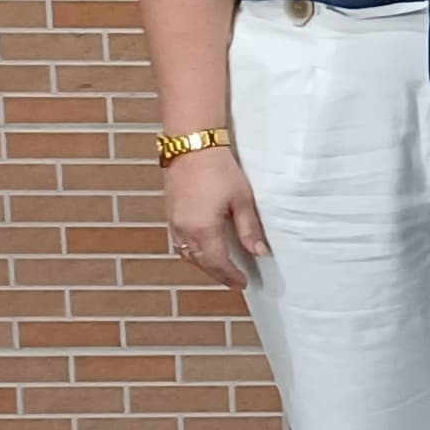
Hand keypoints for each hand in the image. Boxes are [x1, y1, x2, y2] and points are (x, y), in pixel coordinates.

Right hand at [161, 147, 269, 290]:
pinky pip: (179, 242)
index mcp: (203, 228)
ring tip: (222, 268)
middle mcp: (184, 229)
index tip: (242, 283)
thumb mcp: (242, 200)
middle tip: (233, 280)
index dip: (230, 276)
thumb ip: (249, 229)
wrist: (192, 147)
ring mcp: (173, 222)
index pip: (217, 263)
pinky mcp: (170, 213)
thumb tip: (259, 252)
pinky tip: (204, 249)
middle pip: (200, 262)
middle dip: (217, 274)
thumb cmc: (219, 169)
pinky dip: (192, 251)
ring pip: (187, 254)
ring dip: (204, 264)